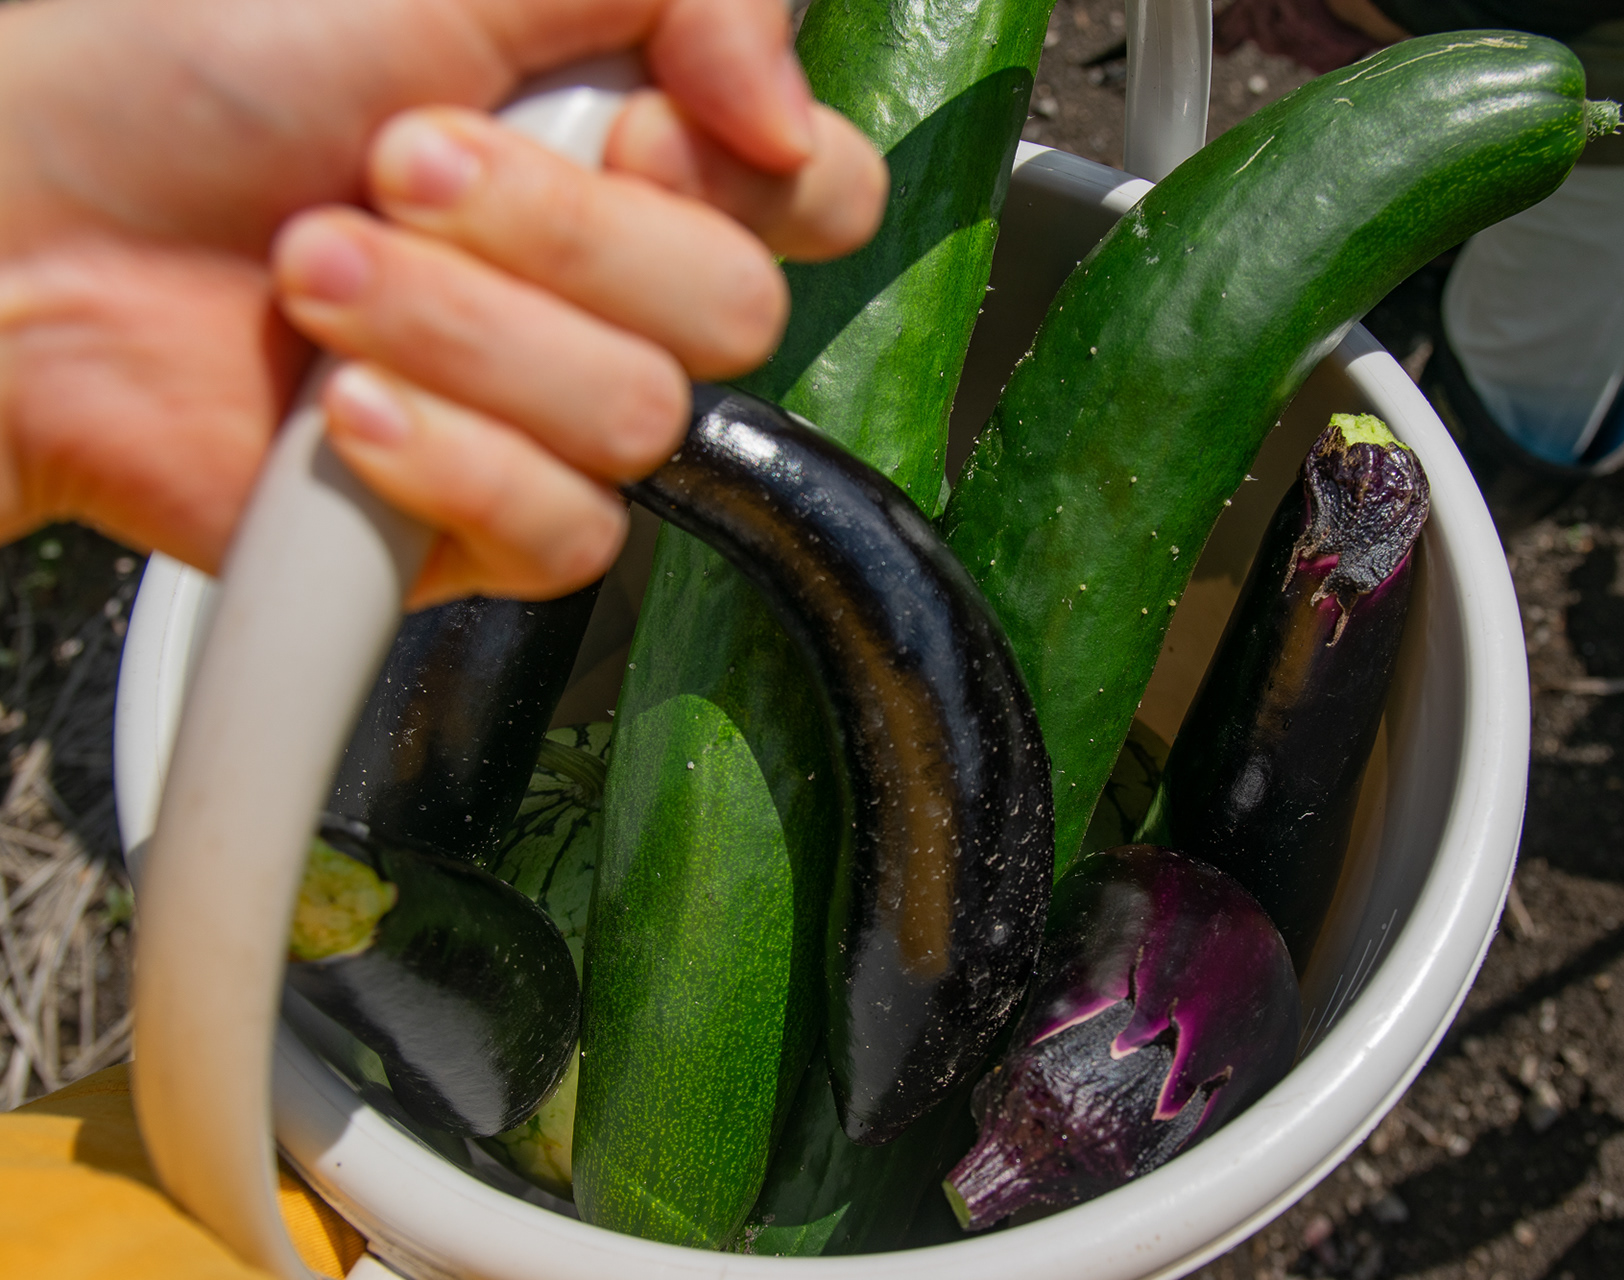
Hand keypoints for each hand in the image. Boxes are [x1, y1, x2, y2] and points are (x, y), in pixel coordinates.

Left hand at [0, 0, 886, 604]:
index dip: (751, 177)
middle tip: (399, 170)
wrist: (21, 235)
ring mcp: (543, 408)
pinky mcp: (480, 524)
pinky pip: (566, 533)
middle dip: (557, 235)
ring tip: (317, 276)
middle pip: (738, 311)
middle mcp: (599, 280)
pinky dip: (447, 464)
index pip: (815, 192)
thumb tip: (789, 110)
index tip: (624, 124)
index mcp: (622, 145)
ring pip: (643, 422)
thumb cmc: (184, 72)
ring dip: (462, 334)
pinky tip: (344, 416)